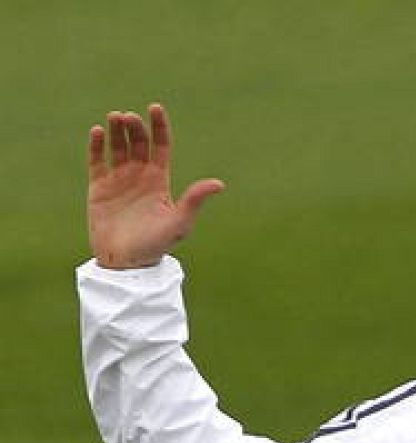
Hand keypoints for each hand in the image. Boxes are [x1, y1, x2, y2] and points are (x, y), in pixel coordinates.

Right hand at [87, 104, 224, 268]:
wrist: (126, 262)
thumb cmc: (156, 244)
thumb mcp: (180, 222)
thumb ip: (195, 200)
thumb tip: (219, 184)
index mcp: (160, 180)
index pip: (161, 146)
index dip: (159, 126)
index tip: (155, 107)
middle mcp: (140, 176)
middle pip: (138, 142)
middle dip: (135, 127)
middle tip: (129, 117)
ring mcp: (118, 180)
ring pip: (117, 147)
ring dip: (116, 130)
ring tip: (116, 117)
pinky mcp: (98, 187)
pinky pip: (97, 161)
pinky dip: (96, 145)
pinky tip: (98, 131)